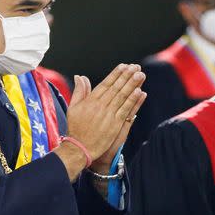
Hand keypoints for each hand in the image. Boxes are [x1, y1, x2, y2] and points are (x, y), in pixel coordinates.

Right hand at [54, 64, 144, 179]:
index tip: (124, 66)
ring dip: (132, 85)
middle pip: (116, 88)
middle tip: (136, 66)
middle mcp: (100, 106)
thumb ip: (79, 91)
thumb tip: (80, 76)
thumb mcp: (73, 107)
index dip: (116, 74)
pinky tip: (140, 92)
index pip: (106, 84)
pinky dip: (133, 101)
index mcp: (90, 101)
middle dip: (127, 76)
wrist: (80, 148)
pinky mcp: (115, 125)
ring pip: (123, 97)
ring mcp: (109, 115)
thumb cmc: (76, 127)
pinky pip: (126, 110)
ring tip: (140, 74)